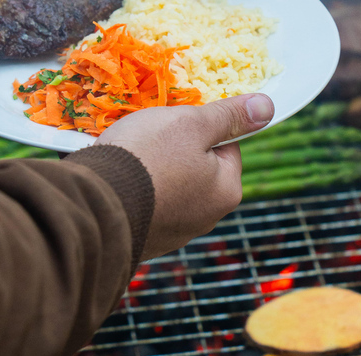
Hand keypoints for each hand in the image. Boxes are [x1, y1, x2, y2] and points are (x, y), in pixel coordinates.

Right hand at [95, 93, 273, 259]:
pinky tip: (119, 183)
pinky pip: (146, 208)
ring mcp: (173, 235)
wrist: (94, 204)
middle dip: (176, 153)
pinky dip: (136, 194)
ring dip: (154, 174)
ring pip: (170, 190)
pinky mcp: (144, 242)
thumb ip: (228, 116)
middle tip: (147, 139)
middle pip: (198, 170)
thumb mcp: (190, 124)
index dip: (201, 129)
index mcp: (226, 191)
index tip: (175, 124)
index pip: (226, 148)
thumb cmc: (147, 157)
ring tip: (129, 160)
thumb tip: (266, 107)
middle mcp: (206, 219)